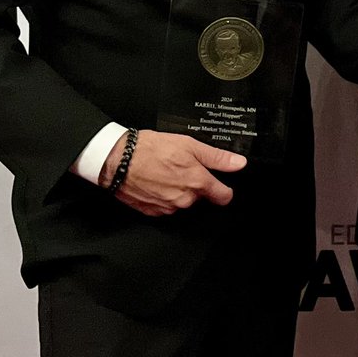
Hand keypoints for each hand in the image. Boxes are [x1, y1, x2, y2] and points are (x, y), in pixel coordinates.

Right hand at [101, 130, 245, 216]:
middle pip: (201, 197)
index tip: (222, 183)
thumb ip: (217, 157)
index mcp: (197, 183)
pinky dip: (164, 195)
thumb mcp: (189, 145)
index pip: (224, 196)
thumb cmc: (150, 150)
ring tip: (166, 171)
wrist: (118, 160)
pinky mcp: (152, 211)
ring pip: (182, 201)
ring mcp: (168, 207)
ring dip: (179, 190)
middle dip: (196, 184)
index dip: (225, 189)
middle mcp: (184, 199)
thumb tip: (238, 163)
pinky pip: (166, 206)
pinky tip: (156, 181)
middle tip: (183, 167)